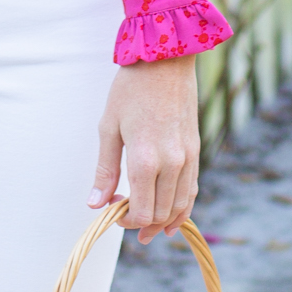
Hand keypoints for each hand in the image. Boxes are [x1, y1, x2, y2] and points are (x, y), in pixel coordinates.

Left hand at [90, 56, 198, 240]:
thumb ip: (105, 169)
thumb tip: (95, 204)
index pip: (141, 211)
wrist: (165, 61)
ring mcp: (187, 157)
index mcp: (145, 160)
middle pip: (160, 213)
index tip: (113, 212)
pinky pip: (192, 189)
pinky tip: (171, 218)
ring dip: (163, 221)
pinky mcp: (196, 150)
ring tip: (148, 230)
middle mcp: (171, 163)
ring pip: (180, 205)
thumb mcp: (109, 127)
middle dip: (142, 224)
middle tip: (124, 218)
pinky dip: (182, 208)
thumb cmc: (131, 90)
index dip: (126, 221)